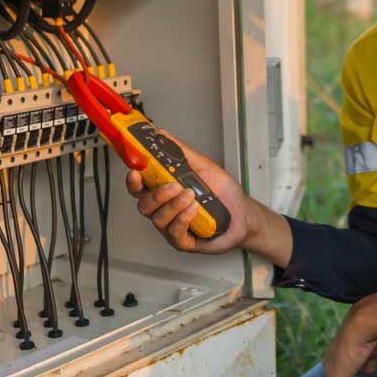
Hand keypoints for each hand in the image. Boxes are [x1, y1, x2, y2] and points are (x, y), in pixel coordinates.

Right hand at [124, 130, 253, 254]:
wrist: (243, 214)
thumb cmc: (223, 193)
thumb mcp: (202, 166)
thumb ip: (180, 152)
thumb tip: (161, 134)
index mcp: (164, 191)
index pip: (140, 187)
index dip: (133, 181)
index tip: (135, 172)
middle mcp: (165, 209)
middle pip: (144, 205)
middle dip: (156, 195)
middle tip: (174, 186)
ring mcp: (172, 227)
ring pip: (158, 219)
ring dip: (173, 205)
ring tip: (190, 195)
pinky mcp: (183, 241)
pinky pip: (174, 232)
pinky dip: (182, 219)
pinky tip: (194, 209)